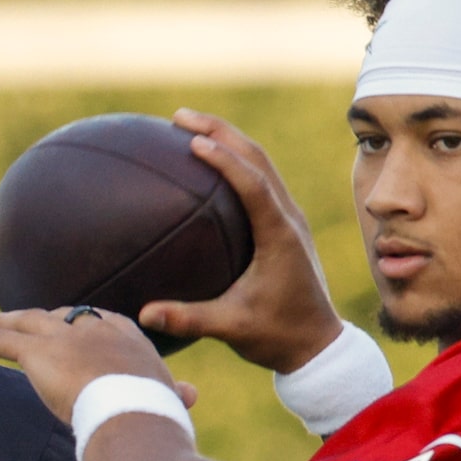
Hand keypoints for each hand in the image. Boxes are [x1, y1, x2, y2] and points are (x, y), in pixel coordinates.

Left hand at [0, 306, 197, 427]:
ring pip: (24, 322)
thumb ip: (174, 394)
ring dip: (1, 322)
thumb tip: (191, 396)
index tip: (74, 329)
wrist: (134, 413)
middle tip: (23, 321)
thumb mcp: (168, 400)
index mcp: (129, 337)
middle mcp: (95, 328)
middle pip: (61, 316)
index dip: (85, 326)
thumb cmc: (158, 415)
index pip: (101, 322)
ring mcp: (65, 336)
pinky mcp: (38, 351)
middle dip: (41, 319)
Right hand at [137, 109, 345, 373]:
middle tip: (179, 117)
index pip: (253, 185)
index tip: (193, 142)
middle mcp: (288, 217)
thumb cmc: (277, 336)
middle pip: (256, 158)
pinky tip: (206, 161)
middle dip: (219, 131)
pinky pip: (260, 179)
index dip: (224, 160)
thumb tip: (144, 314)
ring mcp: (289, 217)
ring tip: (189, 126)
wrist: (317, 344)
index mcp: (279, 235)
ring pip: (261, 162)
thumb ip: (189, 319)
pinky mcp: (284, 223)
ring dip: (227, 139)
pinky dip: (234, 161)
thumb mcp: (232, 329)